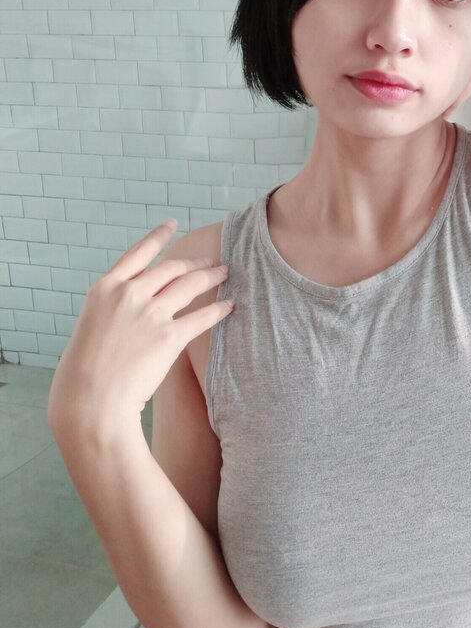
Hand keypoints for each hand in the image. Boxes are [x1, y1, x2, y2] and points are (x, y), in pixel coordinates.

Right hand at [48, 220, 233, 431]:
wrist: (90, 403)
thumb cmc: (83, 375)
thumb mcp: (90, 328)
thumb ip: (113, 311)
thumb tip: (132, 308)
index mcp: (104, 289)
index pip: (137, 253)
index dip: (157, 236)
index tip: (172, 224)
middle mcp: (129, 294)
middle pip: (170, 268)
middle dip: (193, 262)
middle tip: (210, 261)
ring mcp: (150, 314)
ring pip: (190, 285)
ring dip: (211, 276)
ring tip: (225, 273)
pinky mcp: (170, 337)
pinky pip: (202, 317)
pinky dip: (219, 309)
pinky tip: (230, 305)